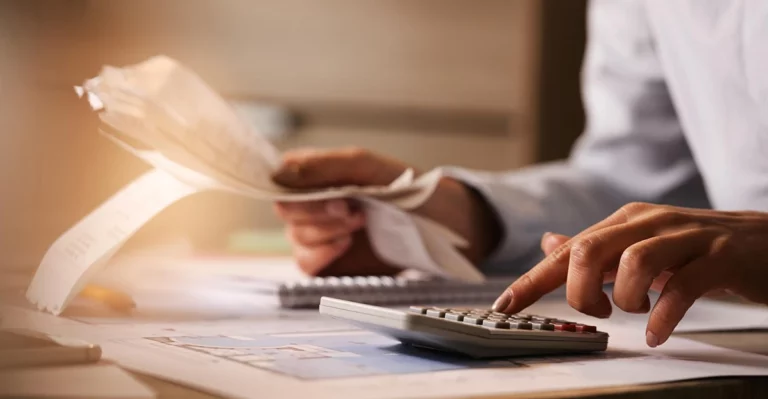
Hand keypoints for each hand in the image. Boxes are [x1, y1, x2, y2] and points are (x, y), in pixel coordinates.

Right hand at [272, 147, 501, 275]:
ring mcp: (320, 235)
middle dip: (318, 212)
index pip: (280, 179)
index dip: (295, 189)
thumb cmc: (407, 189)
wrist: (441, 224)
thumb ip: (323, 166)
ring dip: (325, 232)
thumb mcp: (366, 166)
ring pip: (296, 238)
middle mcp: (312, 205)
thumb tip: (279, 173)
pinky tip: (345, 244)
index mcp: (316, 176)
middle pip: (286, 211)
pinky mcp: (330, 263)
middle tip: (353, 209)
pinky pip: (307, 264)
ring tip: (358, 224)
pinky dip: (322, 255)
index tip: (327, 192)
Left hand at [493, 202, 767, 346]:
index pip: (568, 250)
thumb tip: (549, 244)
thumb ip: (595, 248)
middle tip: (595, 311)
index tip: (505, 308)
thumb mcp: (640, 244)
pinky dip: (664, 316)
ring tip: (635, 314)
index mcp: (625, 221)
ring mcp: (686, 237)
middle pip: (591, 249)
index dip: (532, 280)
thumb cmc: (697, 248)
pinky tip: (657, 332)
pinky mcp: (719, 257)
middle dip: (579, 290)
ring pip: (634, 262)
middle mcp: (649, 222)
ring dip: (626, 299)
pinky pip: (683, 287)